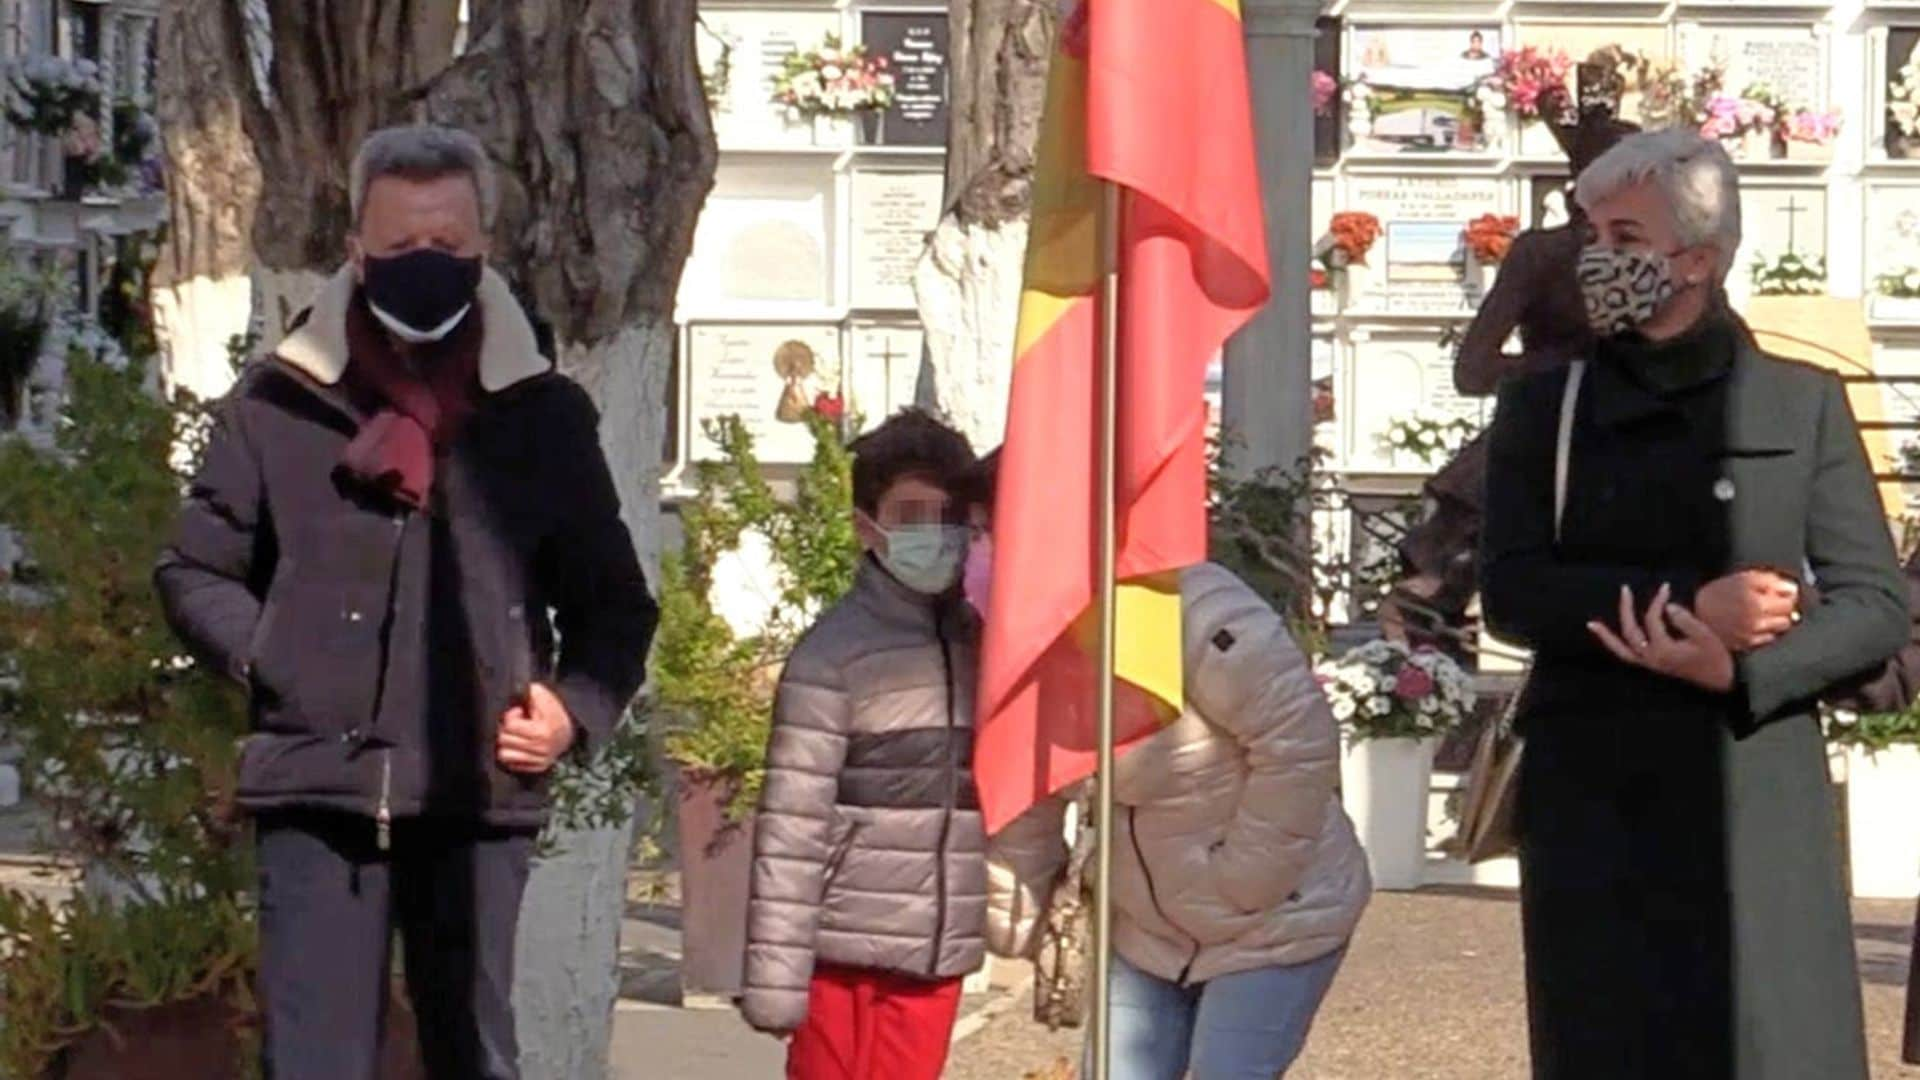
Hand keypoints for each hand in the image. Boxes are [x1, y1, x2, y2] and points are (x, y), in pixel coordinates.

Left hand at [497, 683, 575, 773]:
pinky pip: (511, 764)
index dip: (512, 716)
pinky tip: (519, 747)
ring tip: (515, 738)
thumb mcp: (550, 701)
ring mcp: (538, 760)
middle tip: (516, 726)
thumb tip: (528, 689)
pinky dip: (512, 755)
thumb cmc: (557, 717)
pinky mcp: (536, 768)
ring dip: (507, 744)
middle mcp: (540, 748)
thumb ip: (537, 693)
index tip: (519, 713)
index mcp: (542, 731)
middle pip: (504, 740)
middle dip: (507, 730)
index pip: (510, 725)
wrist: (570, 735)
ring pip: (504, 754)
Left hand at [1588, 584, 1735, 692]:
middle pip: (1630, 631)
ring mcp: (1649, 664)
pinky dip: (1616, 647)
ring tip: (1591, 624)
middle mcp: (1651, 658)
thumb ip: (1685, 620)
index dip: (1658, 601)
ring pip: (1621, 650)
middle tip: (1624, 589)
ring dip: (1606, 637)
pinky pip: (1627, 656)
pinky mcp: (1650, 666)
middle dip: (1625, 609)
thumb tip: (1668, 606)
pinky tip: (1609, 638)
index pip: (1652, 619)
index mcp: (1663, 649)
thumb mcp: (1705, 636)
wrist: (1719, 680)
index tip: (1666, 588)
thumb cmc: (1714, 656)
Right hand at [1694, 569, 1799, 651]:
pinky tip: (1754, 623)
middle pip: (1787, 617)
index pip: (1790, 601)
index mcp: (1759, 604)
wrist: (1696, 612)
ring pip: (1780, 629)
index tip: (1779, 591)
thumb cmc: (1719, 592)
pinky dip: (1766, 630)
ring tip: (1762, 612)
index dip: (1786, 594)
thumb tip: (1792, 588)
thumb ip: (1770, 581)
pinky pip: (1768, 638)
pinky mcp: (1747, 645)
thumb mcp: (1743, 578)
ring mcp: (1753, 636)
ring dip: (1775, 620)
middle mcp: (1758, 623)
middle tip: (1770, 601)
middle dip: (1782, 608)